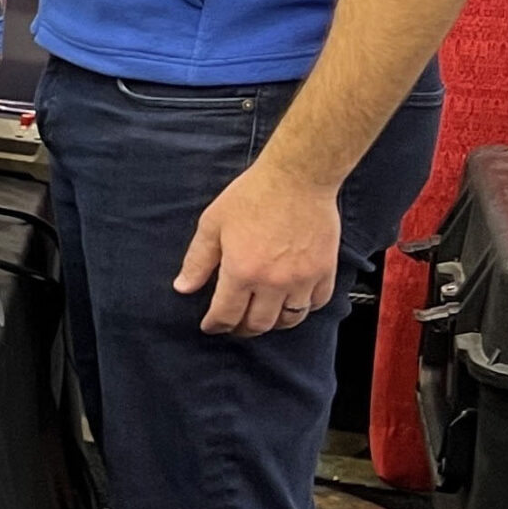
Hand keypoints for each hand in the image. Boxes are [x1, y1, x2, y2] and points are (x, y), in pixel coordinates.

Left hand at [175, 158, 340, 335]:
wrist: (296, 179)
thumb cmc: (252, 196)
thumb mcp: (213, 224)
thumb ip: (198, 260)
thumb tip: (183, 287)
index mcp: (242, 271)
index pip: (226, 314)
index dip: (215, 325)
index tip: (209, 326)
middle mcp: (273, 282)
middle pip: (258, 324)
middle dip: (241, 329)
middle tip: (233, 326)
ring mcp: (302, 280)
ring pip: (289, 320)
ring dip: (272, 323)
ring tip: (260, 317)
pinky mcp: (325, 272)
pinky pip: (316, 304)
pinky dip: (303, 309)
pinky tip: (291, 303)